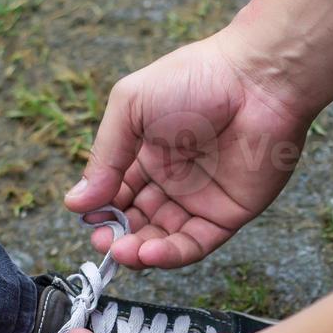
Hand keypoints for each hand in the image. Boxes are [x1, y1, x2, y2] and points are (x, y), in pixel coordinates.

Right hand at [65, 31, 314, 269]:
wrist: (257, 79)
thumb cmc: (195, 78)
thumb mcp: (131, 107)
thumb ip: (104, 157)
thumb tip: (74, 203)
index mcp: (148, 152)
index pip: (117, 193)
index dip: (101, 209)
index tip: (87, 217)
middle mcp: (174, 179)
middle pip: (138, 221)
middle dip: (118, 235)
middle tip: (103, 241)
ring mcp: (201, 198)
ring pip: (164, 238)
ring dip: (140, 250)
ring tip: (123, 251)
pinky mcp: (228, 214)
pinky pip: (195, 243)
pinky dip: (172, 254)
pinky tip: (149, 253)